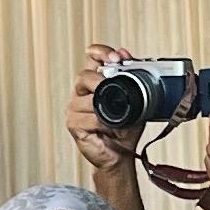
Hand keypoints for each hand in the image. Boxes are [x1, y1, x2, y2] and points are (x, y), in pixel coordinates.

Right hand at [62, 49, 142, 177]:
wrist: (121, 156)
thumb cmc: (125, 130)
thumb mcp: (135, 101)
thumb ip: (132, 78)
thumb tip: (127, 55)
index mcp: (95, 84)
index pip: (93, 59)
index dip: (101, 52)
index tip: (116, 56)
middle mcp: (81, 94)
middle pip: (85, 76)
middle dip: (101, 78)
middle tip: (115, 83)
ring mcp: (75, 109)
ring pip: (86, 98)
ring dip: (105, 106)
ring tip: (118, 116)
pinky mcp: (74, 125)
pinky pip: (88, 118)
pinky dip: (102, 122)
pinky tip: (110, 128)